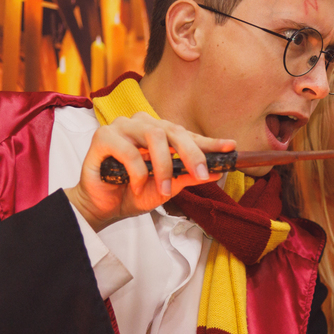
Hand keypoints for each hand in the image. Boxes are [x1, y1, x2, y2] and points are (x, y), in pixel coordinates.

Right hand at [65, 113, 234, 230]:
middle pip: (172, 130)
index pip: (187, 134)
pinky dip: (137, 171)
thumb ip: (188, 177)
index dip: (208, 141)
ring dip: (163, 165)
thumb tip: (216, 171)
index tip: (230, 147)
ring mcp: (122, 127)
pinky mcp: (103, 136)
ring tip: (163, 188)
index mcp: (158, 133)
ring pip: (153, 135)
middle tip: (202, 173)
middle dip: (191, 153)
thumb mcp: (167, 188)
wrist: (103, 208)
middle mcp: (141, 125)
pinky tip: (135, 185)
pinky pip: (128, 150)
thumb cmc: (132, 193)